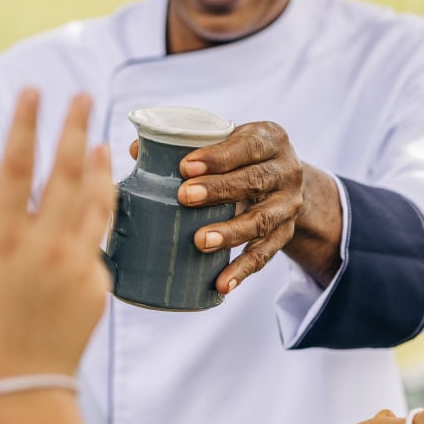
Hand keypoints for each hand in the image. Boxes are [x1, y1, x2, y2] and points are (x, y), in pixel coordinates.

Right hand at [0, 89, 112, 386]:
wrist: (22, 392)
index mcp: (1, 242)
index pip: (17, 168)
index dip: (26, 125)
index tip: (34, 92)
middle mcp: (44, 247)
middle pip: (68, 173)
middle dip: (76, 128)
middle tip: (85, 96)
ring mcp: (77, 265)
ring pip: (96, 201)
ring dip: (100, 166)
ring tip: (103, 141)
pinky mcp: (99, 285)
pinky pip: (99, 240)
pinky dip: (100, 213)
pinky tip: (100, 197)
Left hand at [177, 121, 304, 292]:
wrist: (283, 183)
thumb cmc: (242, 157)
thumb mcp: (226, 142)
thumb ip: (188, 145)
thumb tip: (136, 151)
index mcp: (270, 140)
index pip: (247, 146)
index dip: (218, 156)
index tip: (185, 166)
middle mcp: (287, 172)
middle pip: (255, 181)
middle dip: (220, 190)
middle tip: (184, 197)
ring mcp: (288, 206)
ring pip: (261, 221)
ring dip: (230, 232)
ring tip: (200, 241)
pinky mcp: (285, 235)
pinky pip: (264, 255)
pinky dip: (242, 271)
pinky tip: (222, 284)